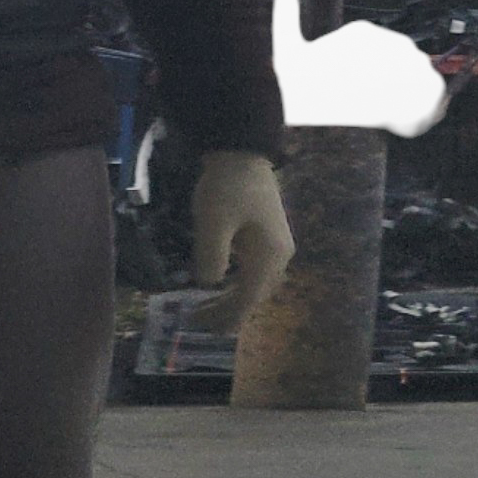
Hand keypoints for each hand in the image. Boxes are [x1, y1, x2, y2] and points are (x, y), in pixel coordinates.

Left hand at [187, 151, 293, 333]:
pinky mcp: (265, 234)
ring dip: (231, 296)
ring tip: (206, 307)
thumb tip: (209, 284)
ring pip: (254, 282)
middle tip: (199, 321)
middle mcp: (278, 255)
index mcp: (270, 255)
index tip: (204, 329)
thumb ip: (211, 259)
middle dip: (228, 310)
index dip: (226, 316)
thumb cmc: (227, 186)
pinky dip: (235, 281)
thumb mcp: (213, 224)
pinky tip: (218, 283)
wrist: (242, 148)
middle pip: (254, 294)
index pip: (248, 298)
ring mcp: (274, 244)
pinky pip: (252, 268)